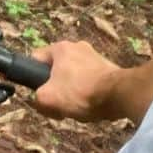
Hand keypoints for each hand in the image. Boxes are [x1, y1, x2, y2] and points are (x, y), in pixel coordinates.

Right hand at [32, 39, 152, 124]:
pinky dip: (88, 92)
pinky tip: (91, 104)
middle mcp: (78, 46)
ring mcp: (95, 56)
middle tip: (59, 102)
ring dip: (73, 91)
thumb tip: (39, 101)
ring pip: (74, 76)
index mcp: (60, 47)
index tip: (40, 92)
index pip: (36, 59)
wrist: (119, 95)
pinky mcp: (109, 67)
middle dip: (56, 87)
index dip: (33, 78)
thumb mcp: (47, 99)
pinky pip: (90, 80)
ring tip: (77, 106)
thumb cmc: (80, 92)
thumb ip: (36, 98)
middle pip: (56, 70)